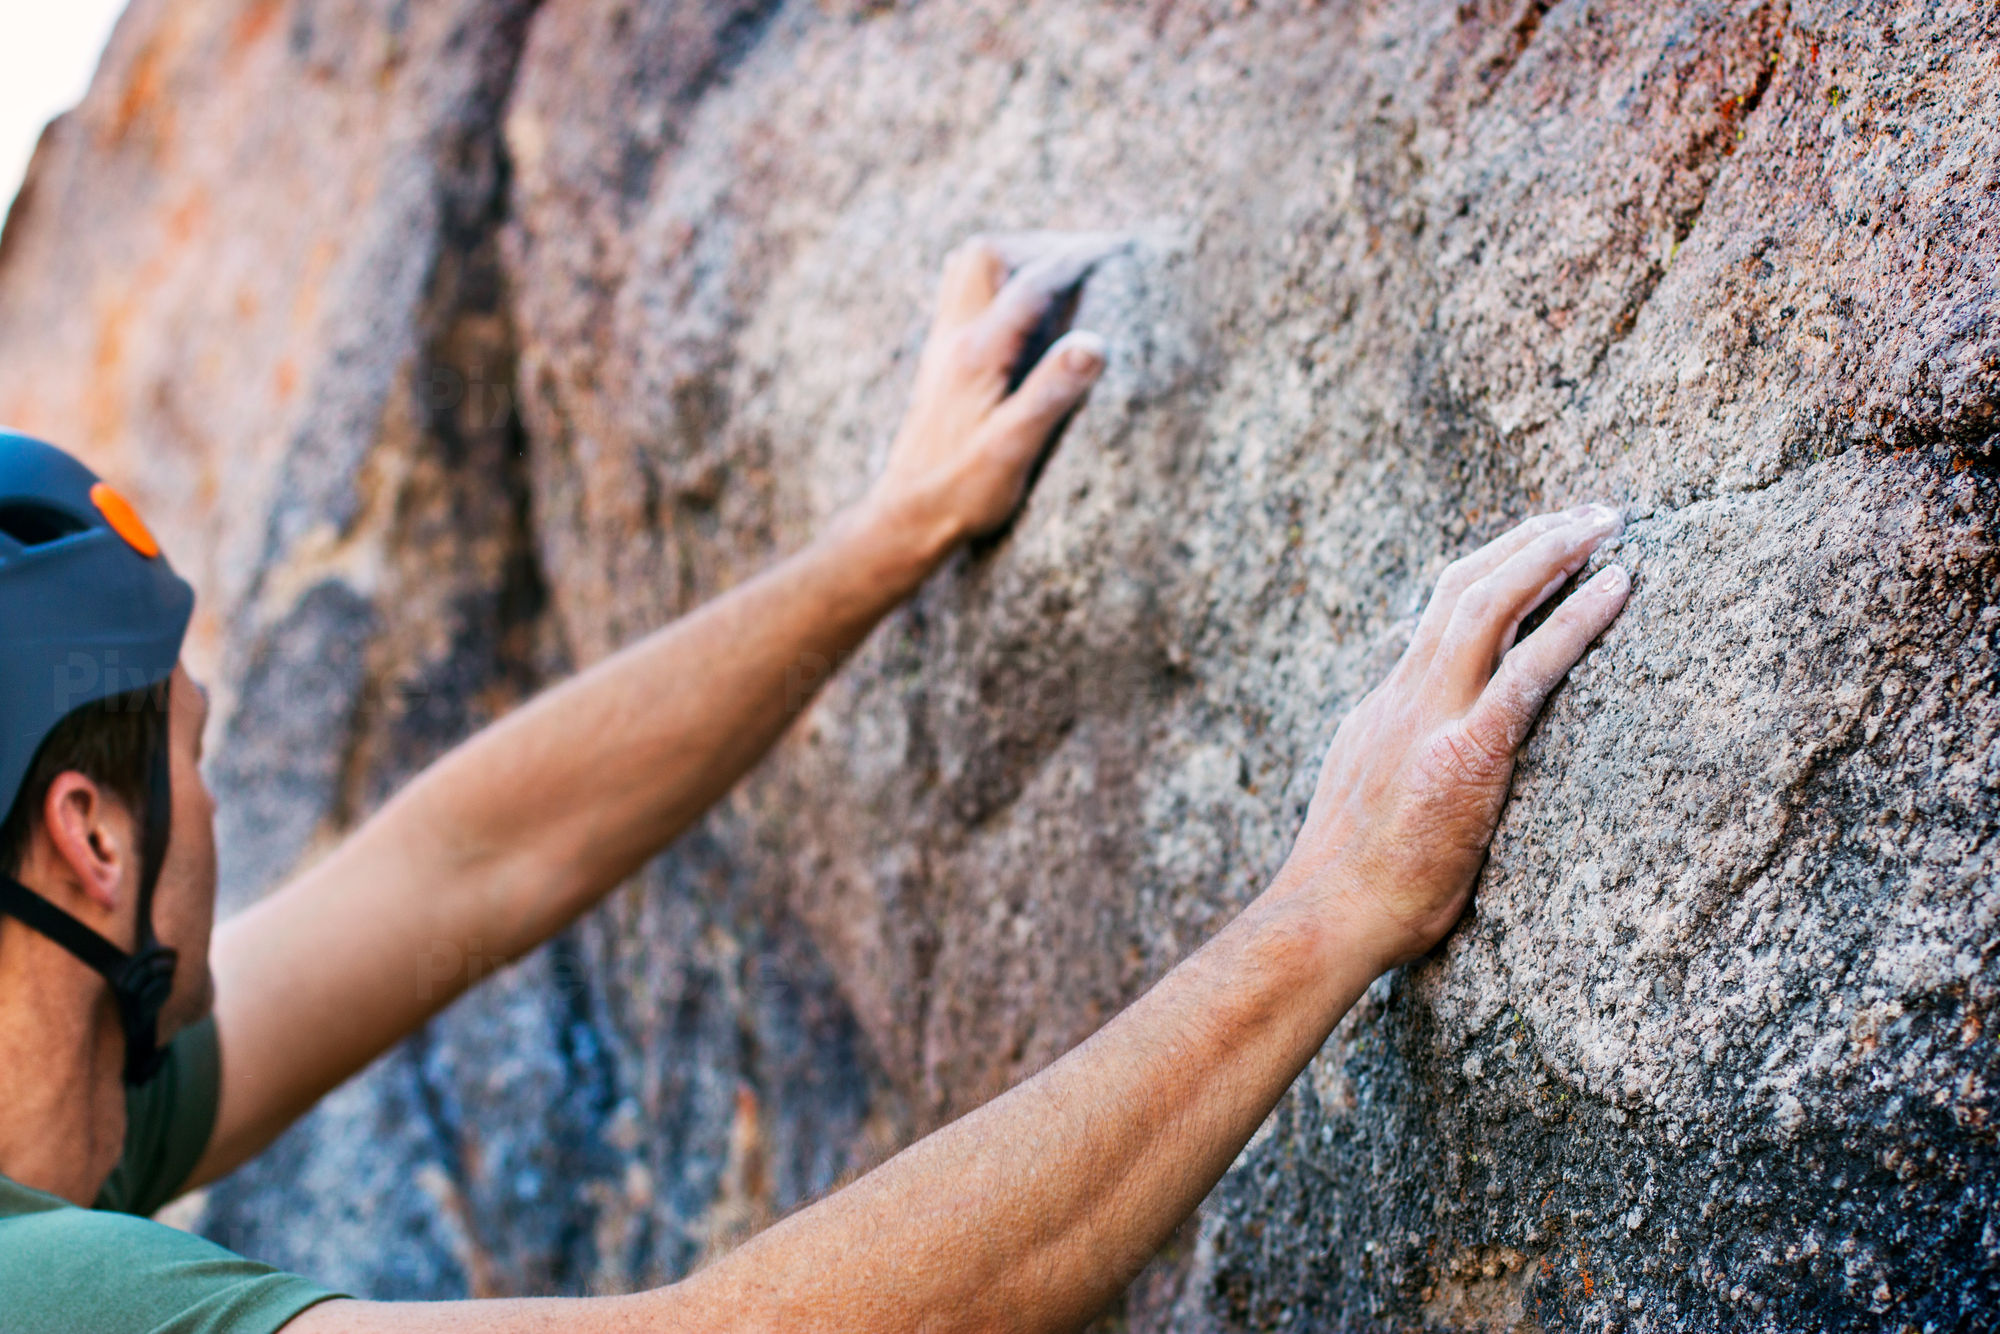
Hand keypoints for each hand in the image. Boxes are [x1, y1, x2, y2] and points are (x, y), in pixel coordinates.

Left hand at [865, 233, 1122, 549]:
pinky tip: (1021, 315)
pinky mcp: (940, 364)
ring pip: (967, 271)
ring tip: (1053, 276)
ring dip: (1010, 261)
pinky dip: (995, 287)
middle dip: (1035, 246)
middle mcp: (953, 339)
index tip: (1114, 249)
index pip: (1031, 284)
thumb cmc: (961, 490)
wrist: (907, 516)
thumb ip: (1053, 391)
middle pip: (986, 254)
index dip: (1075, 260)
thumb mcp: (1014, 447)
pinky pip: (962, 298)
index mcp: (977, 353)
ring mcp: (942, 348)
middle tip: (1079, 260)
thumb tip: (1095, 344)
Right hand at [1271, 507, 1631, 970]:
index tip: (1536, 545)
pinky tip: (1619, 587)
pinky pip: (1529, 668)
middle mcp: (1405, 694)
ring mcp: (1431, 718)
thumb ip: (1399, 763)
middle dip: (1528, 539)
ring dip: (1552, 550)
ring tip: (1606, 522)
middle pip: (1464, 586)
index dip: (1492, 568)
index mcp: (1386, 705)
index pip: (1439, 613)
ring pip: (1489, 602)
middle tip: (1586, 513)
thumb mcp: (1367, 801)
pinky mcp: (1465, 753)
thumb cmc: (1356, 886)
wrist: (1326, 917)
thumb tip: (1428, 762)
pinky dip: (1577, 618)